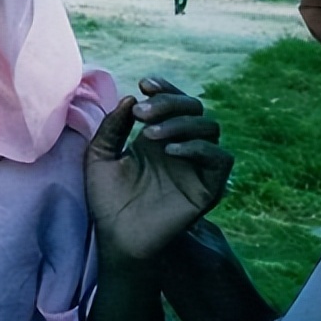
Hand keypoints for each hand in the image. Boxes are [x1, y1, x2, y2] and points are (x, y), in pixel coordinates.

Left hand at [84, 77, 234, 263]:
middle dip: (170, 102)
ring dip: (181, 123)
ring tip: (148, 134)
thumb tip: (131, 98)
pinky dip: (200, 148)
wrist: (115, 236)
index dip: (164, 88)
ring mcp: (196, 166)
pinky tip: (171, 151)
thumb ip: (112, 126)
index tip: (144, 84)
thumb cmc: (106, 198)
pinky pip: (221, 160)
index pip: (174, 102)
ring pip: (210, 128)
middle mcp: (181, 147)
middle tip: (141, 112)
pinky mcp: (208, 188)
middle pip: (195, 108)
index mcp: (157, 137)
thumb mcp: (99, 155)